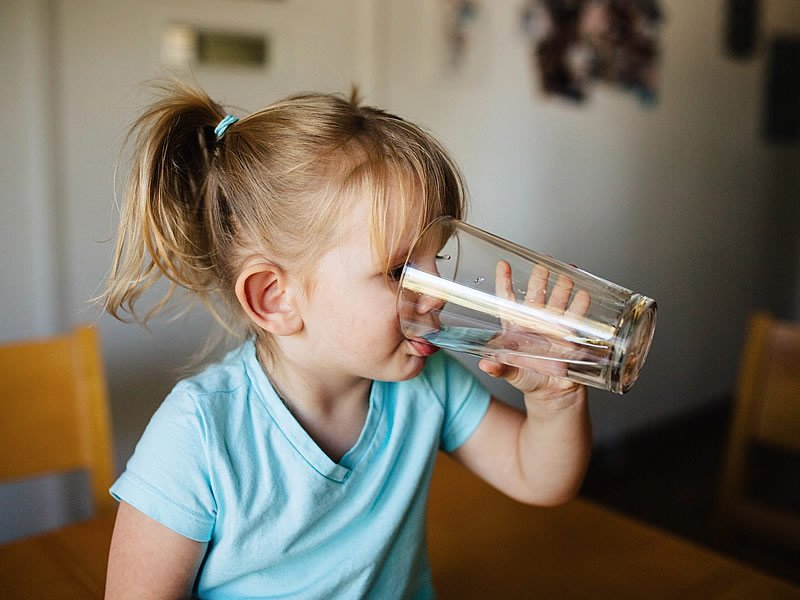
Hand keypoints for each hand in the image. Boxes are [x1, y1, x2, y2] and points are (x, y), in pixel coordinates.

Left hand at [478, 260, 590, 403]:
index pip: (508, 301)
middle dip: (539, 280)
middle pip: (536, 296)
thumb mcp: (511, 374)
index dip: (504, 282)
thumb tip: (485, 365)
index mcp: (516, 328)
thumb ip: (499, 369)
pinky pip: (576, 320)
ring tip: (566, 278)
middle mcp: (535, 323)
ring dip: (562, 290)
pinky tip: (584, 296)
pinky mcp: (571, 337)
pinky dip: (580, 308)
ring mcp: (554, 328)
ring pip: (557, 303)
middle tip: (542, 266)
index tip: (503, 264)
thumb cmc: (529, 380)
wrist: (552, 394)